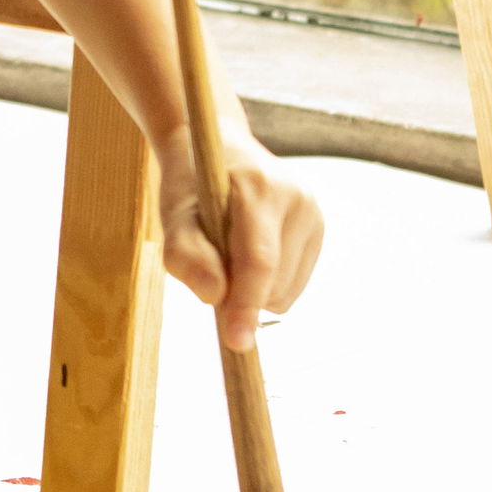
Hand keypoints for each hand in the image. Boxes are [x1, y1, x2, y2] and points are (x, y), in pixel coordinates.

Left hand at [156, 127, 323, 350]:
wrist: (219, 148)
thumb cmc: (190, 186)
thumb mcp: (172, 215)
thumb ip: (185, 255)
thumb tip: (214, 297)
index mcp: (259, 187)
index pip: (258, 260)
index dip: (246, 305)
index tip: (236, 343)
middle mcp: (297, 198)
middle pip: (273, 281)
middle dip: (239, 294)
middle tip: (210, 262)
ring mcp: (314, 212)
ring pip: (286, 290)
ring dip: (253, 290)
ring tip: (230, 251)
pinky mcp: (319, 228)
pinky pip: (293, 285)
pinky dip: (267, 285)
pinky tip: (250, 253)